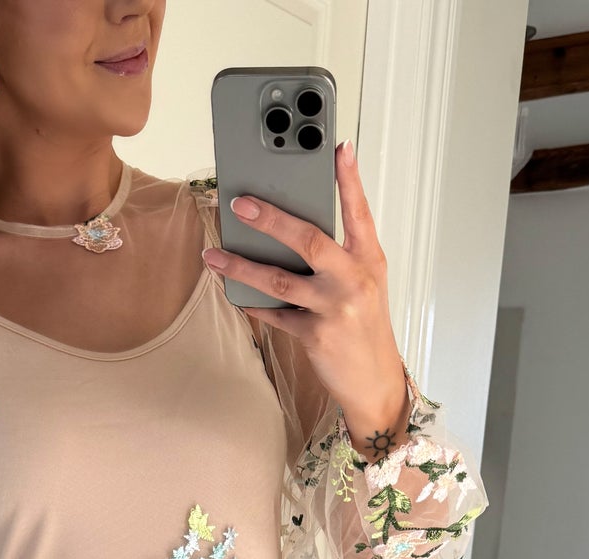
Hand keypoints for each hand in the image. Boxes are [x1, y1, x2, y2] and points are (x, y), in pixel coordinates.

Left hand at [200, 139, 409, 459]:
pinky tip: (232, 292)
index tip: (337, 147)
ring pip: (279, 280)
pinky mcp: (315, 336)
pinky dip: (252, 303)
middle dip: (271, 218)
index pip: (359, 211)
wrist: (375, 381)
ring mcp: (334, 309)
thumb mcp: (364, 283)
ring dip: (241, 266)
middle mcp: (353, 280)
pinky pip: (275, 314)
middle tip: (239, 202)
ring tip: (214, 254)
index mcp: (368, 259)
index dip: (349, 179)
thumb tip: (292, 226)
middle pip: (309, 240)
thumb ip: (339, 254)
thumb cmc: (365, 326)